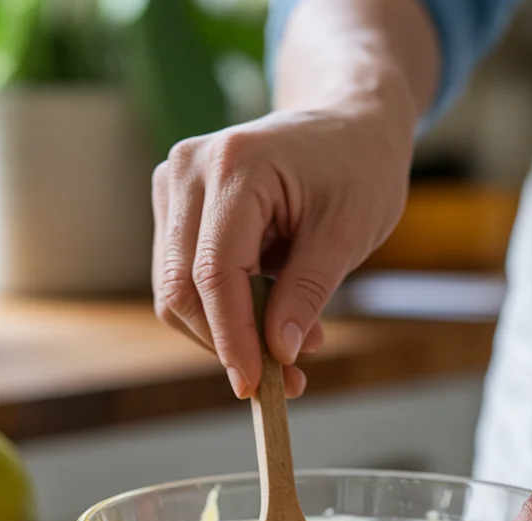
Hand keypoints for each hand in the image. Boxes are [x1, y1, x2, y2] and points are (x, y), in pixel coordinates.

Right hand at [151, 106, 412, 397]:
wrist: (346, 123)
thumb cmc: (357, 168)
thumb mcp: (349, 233)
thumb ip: (308, 293)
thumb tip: (279, 353)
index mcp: (234, 165)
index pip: (214, 273)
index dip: (232, 339)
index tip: (256, 386)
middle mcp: (188, 170)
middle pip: (181, 289)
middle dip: (229, 344)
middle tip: (288, 380)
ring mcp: (174, 186)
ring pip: (176, 292)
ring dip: (226, 333)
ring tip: (292, 345)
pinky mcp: (176, 208)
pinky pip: (184, 280)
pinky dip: (223, 313)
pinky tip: (271, 317)